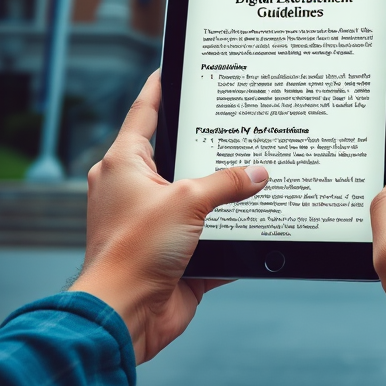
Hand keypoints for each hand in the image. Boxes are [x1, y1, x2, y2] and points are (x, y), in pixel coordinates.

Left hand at [71, 71, 268, 362]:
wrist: (124, 318)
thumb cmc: (134, 252)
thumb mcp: (187, 201)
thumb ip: (227, 182)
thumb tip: (259, 173)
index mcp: (124, 165)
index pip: (144, 113)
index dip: (159, 88)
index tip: (170, 68)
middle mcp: (135, 190)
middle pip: (177, 154)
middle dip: (207, 143)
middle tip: (235, 119)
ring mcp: (154, 223)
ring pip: (197, 197)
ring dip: (223, 193)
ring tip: (259, 170)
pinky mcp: (172, 254)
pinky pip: (210, 235)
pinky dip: (232, 232)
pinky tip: (261, 223)